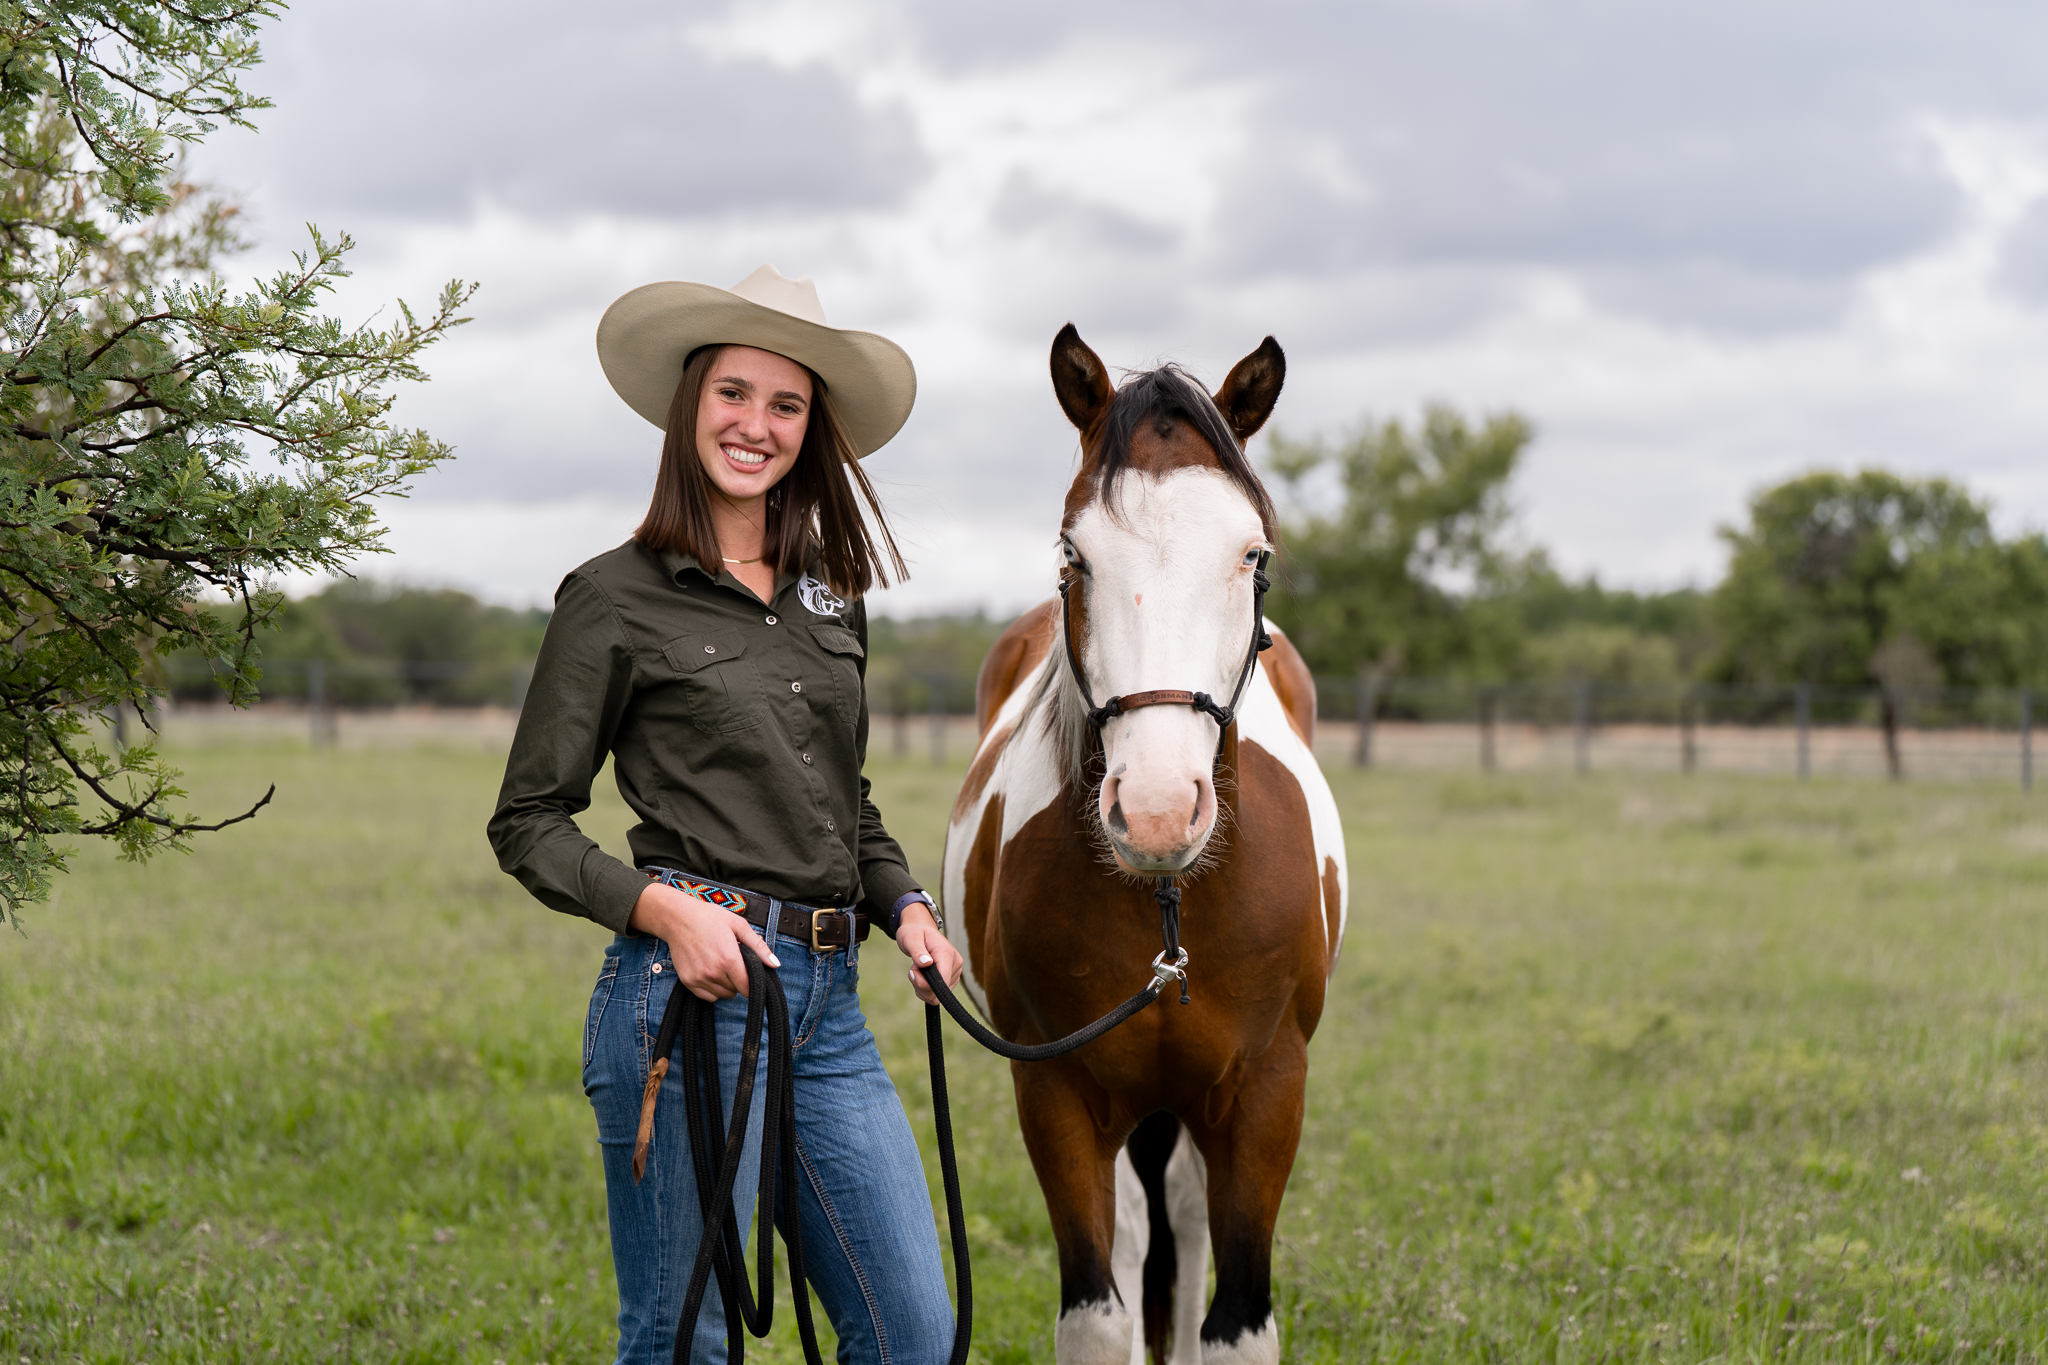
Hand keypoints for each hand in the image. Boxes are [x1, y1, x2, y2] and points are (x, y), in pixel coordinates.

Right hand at [629, 881, 779, 1001]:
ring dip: (726, 986)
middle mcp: (714, 972)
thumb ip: (758, 947)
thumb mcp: (738, 925)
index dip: (753, 982)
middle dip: (739, 980)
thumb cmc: (709, 918)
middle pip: (736, 991)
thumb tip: (775, 964)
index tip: (750, 973)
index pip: (748, 987)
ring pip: (722, 995)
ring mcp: (699, 978)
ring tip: (721, 966)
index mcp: (729, 959)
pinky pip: (707, 997)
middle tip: (733, 962)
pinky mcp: (687, 981)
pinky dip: (712, 990)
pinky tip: (711, 973)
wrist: (677, 918)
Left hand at [896, 901, 963, 1004]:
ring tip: (918, 968)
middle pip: (937, 991)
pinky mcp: (951, 979)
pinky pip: (936, 995)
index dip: (924, 984)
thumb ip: (917, 951)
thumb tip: (926, 963)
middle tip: (913, 968)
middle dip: (920, 984)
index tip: (912, 971)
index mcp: (947, 953)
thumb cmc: (914, 932)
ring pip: (936, 996)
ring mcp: (955, 973)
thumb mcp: (911, 939)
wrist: (920, 930)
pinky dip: (925, 989)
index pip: (941, 980)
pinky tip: (922, 975)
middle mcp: (956, 964)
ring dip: (921, 986)